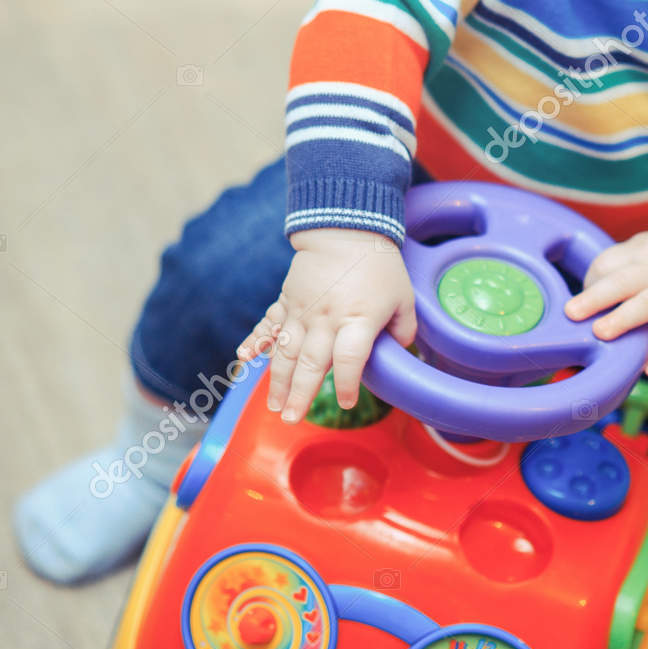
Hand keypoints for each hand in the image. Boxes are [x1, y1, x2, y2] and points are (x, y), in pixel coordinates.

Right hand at [236, 228, 416, 422]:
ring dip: (277, 381)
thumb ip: (403, 330)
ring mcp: (303, 310)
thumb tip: (399, 352)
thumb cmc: (380, 266)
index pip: (350, 359)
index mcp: (358, 320)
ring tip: (274, 406)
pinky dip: (255, 342)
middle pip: (311, 363)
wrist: (346, 229)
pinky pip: (269, 324)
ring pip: (286, 351)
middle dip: (300, 394)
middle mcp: (327, 319)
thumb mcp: (403, 298)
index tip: (347, 402)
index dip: (348, 384)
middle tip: (292, 419)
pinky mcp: (288, 301)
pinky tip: (244, 359)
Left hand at [563, 227, 647, 378]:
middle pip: (625, 280)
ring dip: (624, 318)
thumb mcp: (646, 250)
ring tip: (601, 333)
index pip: (609, 263)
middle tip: (572, 312)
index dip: (591, 282)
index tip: (581, 303)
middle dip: (597, 296)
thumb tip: (584, 299)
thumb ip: (619, 269)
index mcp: (642, 252)